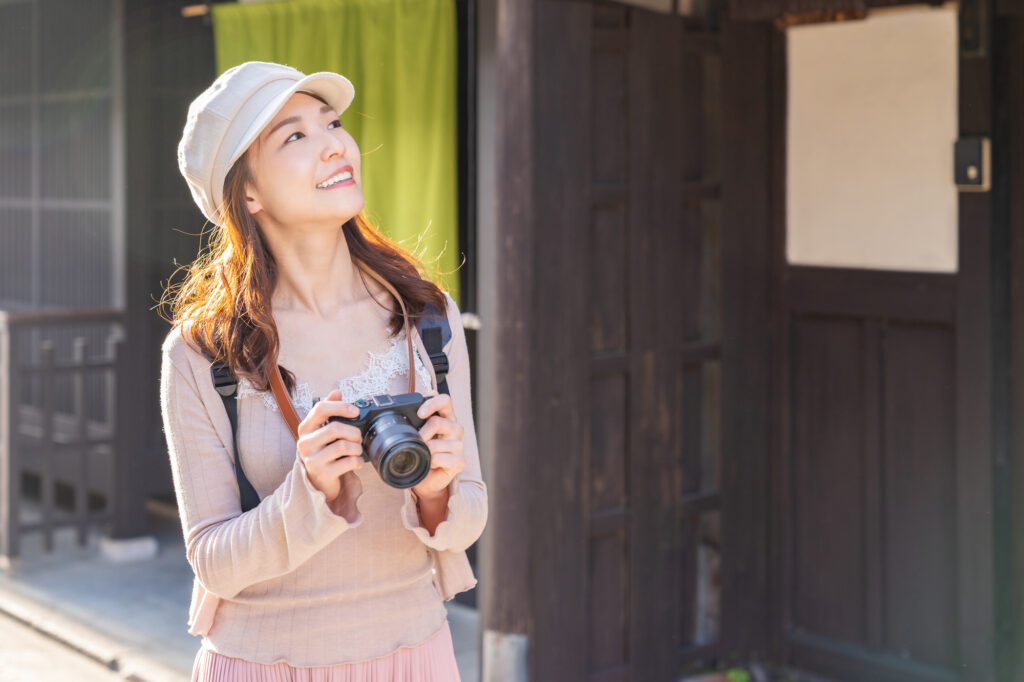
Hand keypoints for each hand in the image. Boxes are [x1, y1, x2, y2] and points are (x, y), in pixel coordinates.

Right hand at [296, 389, 364, 504]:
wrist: (318, 481)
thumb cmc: (323, 451)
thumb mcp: (322, 430)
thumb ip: (328, 411)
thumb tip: (336, 392)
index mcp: (305, 428)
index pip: (320, 409)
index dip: (341, 407)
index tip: (356, 411)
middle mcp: (305, 443)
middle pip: (335, 428)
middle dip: (353, 432)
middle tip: (358, 437)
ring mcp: (312, 460)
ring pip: (344, 446)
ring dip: (357, 447)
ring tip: (356, 450)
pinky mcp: (323, 473)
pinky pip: (349, 462)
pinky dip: (358, 461)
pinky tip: (356, 462)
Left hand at [412, 393, 465, 500]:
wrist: (427, 479)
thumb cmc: (422, 454)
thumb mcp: (416, 436)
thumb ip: (412, 423)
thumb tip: (394, 415)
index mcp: (445, 417)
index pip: (445, 401)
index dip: (432, 404)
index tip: (420, 413)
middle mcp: (455, 428)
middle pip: (438, 422)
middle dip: (421, 433)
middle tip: (416, 441)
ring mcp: (459, 444)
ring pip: (436, 443)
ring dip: (424, 451)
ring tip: (424, 455)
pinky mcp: (460, 460)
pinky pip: (439, 458)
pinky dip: (430, 463)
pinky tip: (431, 464)